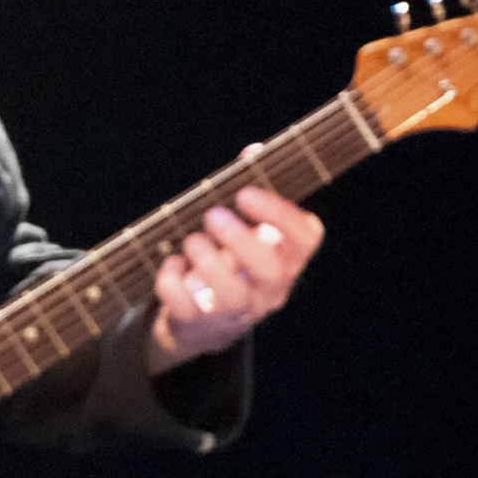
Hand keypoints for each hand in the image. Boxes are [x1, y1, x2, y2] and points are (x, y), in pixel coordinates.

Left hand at [146, 180, 324, 373]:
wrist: (199, 323)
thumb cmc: (228, 263)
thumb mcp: (244, 231)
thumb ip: (251, 194)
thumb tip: (253, 151)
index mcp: (287, 261)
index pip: (305, 239)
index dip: (280, 214)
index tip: (246, 193)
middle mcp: (269, 291)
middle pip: (270, 270)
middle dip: (240, 238)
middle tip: (213, 215)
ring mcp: (235, 312)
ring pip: (231, 293)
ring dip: (207, 260)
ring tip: (192, 240)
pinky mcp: (199, 325)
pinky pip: (185, 308)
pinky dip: (171, 281)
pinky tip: (173, 265)